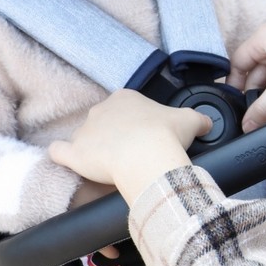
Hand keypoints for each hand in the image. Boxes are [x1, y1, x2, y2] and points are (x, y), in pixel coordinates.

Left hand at [49, 90, 211, 204]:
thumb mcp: (189, 121)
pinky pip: (59, 152)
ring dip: (91, 149)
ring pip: (84, 137)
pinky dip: (61, 156)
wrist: (147, 156)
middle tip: (129, 154)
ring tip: (105, 166)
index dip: (135, 124)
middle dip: (113, 136)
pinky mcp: (74, 153)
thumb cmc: (166, 135)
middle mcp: (101, 110)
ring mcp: (84, 131)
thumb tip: (207, 123)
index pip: (125, 108)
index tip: (144, 138)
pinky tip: (66, 162)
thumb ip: (198, 119)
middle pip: (103, 122)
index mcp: (126, 98)